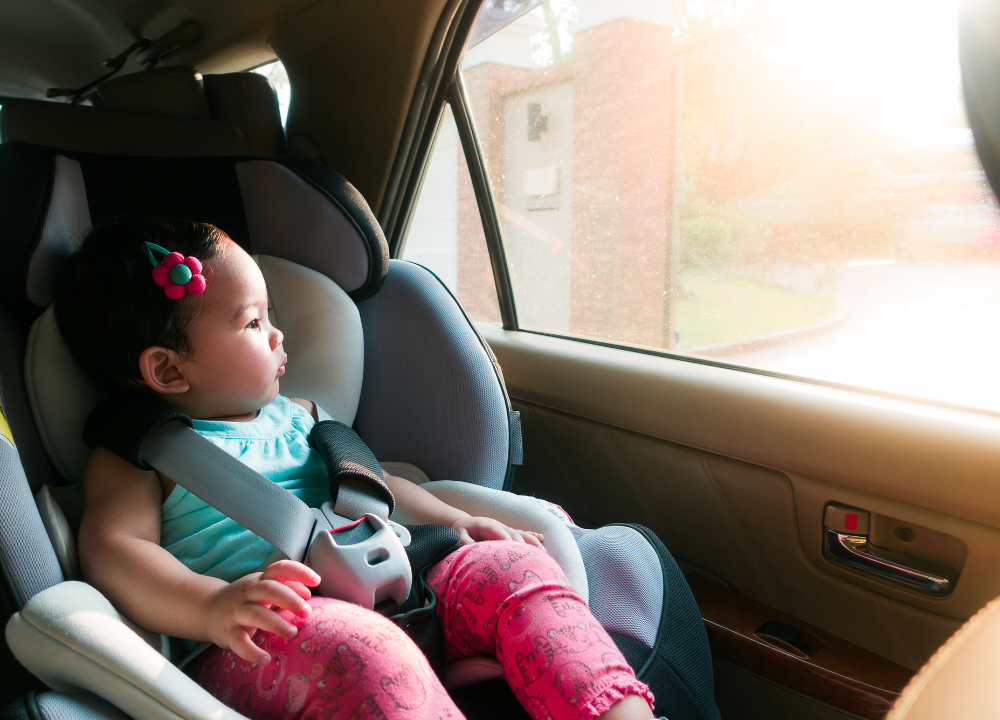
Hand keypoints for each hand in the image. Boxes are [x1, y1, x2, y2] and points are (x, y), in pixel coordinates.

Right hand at [204, 560, 319, 663]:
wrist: (207, 609)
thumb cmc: (244, 599)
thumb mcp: (263, 588)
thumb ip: (286, 587)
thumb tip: (308, 593)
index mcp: (260, 580)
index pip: (279, 568)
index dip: (299, 571)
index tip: (317, 580)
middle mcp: (248, 593)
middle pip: (269, 589)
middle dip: (290, 599)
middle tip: (307, 613)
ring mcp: (237, 612)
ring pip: (256, 614)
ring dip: (276, 623)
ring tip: (293, 633)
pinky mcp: (228, 633)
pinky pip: (239, 642)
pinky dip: (252, 652)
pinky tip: (266, 659)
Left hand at [451, 516, 544, 548]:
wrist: (463, 523)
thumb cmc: (461, 530)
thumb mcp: (458, 534)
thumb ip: (464, 540)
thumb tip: (470, 547)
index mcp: (486, 525)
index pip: (498, 531)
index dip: (507, 539)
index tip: (514, 550)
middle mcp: (498, 525)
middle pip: (513, 533)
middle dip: (523, 544)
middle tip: (533, 556)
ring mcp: (504, 528)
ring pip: (520, 533)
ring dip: (532, 542)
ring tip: (543, 552)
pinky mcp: (507, 532)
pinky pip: (521, 533)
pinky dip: (531, 536)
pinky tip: (542, 538)